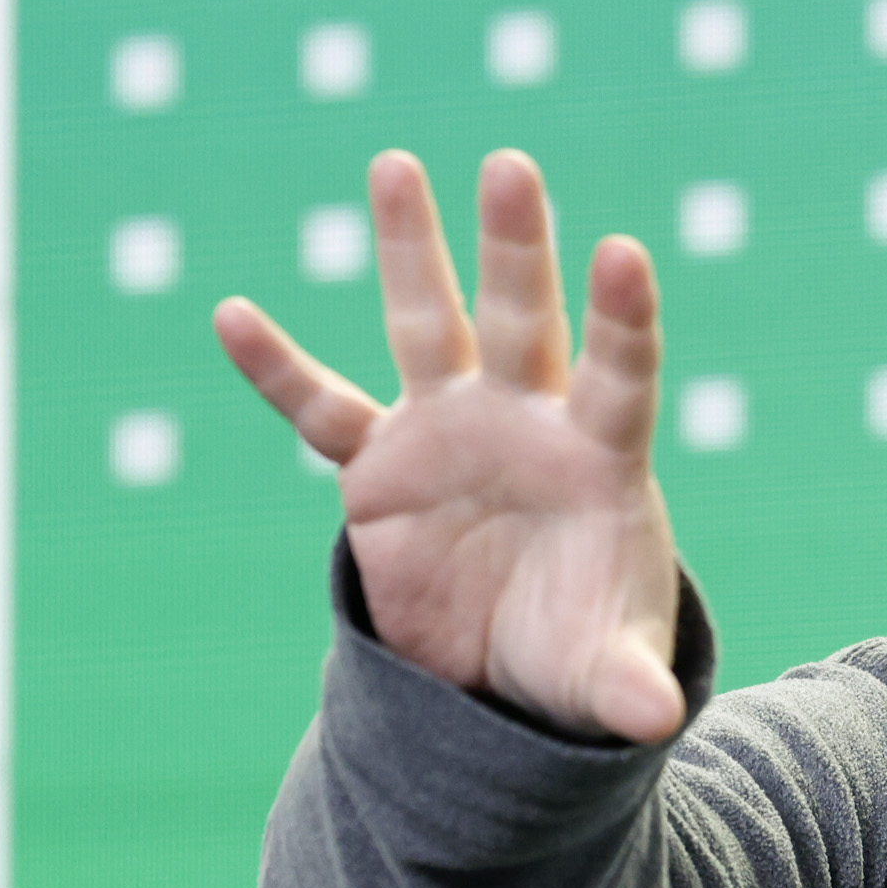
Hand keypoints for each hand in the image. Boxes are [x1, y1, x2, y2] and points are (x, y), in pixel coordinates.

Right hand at [213, 149, 685, 742]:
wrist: (509, 673)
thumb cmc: (581, 653)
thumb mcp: (607, 676)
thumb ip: (629, 688)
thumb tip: (654, 722)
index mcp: (600, 461)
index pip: (618, 376)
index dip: (623, 319)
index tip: (624, 251)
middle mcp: (526, 425)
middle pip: (524, 320)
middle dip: (517, 247)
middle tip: (512, 165)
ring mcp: (449, 433)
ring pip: (428, 327)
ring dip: (413, 250)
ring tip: (398, 165)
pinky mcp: (381, 467)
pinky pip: (322, 411)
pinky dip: (278, 370)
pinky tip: (233, 316)